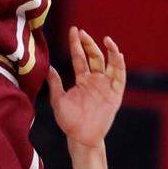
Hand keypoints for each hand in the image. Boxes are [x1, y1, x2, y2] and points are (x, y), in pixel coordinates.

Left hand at [46, 27, 125, 148]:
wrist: (81, 138)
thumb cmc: (69, 122)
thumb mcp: (58, 99)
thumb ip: (55, 83)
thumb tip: (47, 66)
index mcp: (82, 80)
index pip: (80, 57)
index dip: (77, 44)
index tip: (74, 30)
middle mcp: (95, 80)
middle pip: (95, 57)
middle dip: (90, 44)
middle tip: (83, 33)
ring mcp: (106, 86)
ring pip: (110, 64)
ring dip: (110, 51)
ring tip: (106, 40)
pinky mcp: (115, 94)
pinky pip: (120, 77)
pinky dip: (120, 66)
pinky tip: (118, 55)